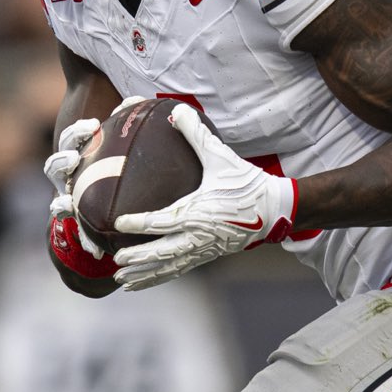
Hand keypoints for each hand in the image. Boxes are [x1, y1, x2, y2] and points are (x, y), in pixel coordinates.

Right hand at [44, 97, 146, 256]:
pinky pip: (77, 233)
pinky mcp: (79, 223)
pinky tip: (96, 250)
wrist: (109, 206)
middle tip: (74, 158)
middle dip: (62, 161)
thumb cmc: (121, 167)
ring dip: (61, 205)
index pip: (72, 138)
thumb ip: (126, 122)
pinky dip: (85, 240)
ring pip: (57, 201)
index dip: (78, 131)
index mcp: (81, 155)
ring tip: (66, 205)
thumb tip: (137, 97)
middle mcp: (70, 177)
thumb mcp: (124, 147)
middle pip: (55, 166)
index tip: (93, 124)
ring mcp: (70, 199)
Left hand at [112, 105, 295, 290]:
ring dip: (146, 274)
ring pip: (170, 266)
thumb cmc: (246, 182)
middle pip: (162, 252)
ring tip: (122, 280)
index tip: (118, 223)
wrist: (275, 209)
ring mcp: (203, 248)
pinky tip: (144, 280)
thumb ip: (197, 135)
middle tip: (116, 260)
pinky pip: (180, 269)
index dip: (138, 223)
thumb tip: (177, 110)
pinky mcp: (208, 254)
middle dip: (138, 257)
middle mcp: (198, 235)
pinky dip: (160, 276)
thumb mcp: (221, 156)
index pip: (162, 221)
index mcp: (198, 212)